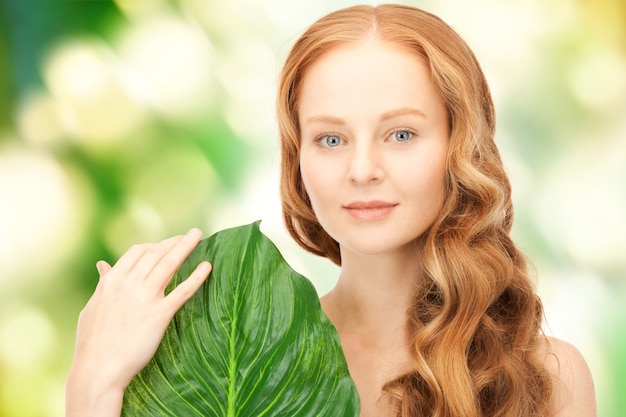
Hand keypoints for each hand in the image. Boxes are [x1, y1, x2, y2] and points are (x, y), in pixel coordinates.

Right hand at [66, 228, 210, 416]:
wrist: (97, 370)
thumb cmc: (92, 342)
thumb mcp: (92, 307)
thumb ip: (103, 284)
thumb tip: (103, 265)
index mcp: (112, 281)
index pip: (138, 252)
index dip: (156, 245)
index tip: (167, 244)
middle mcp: (128, 284)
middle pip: (156, 253)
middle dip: (175, 241)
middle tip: (191, 235)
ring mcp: (144, 298)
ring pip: (169, 264)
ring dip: (186, 246)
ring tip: (199, 236)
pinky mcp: (159, 315)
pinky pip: (182, 291)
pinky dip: (196, 277)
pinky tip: (207, 267)